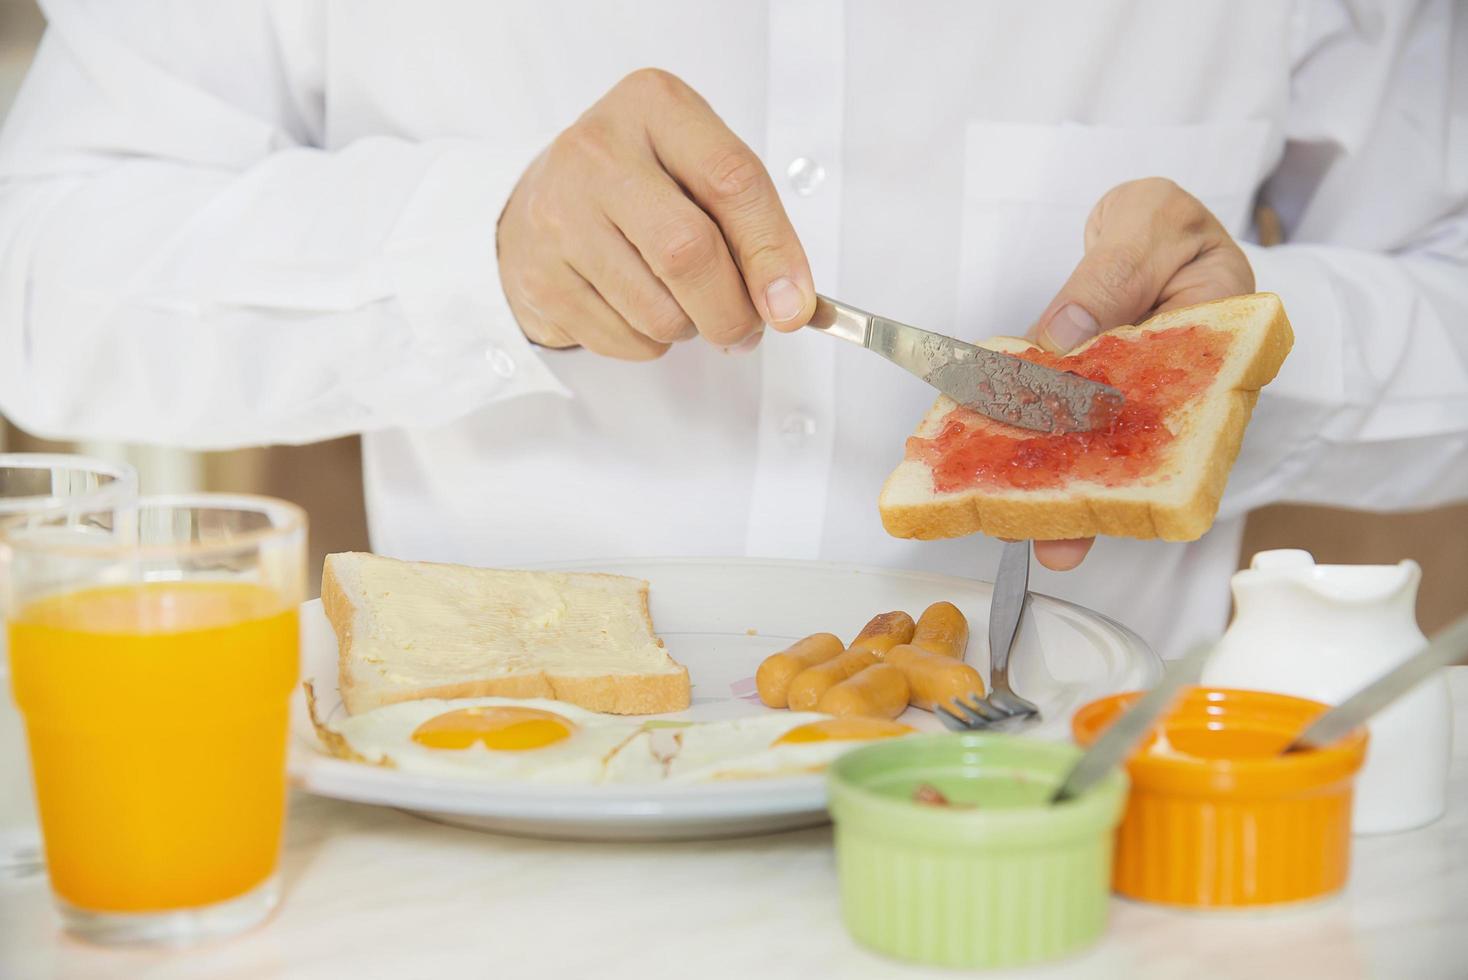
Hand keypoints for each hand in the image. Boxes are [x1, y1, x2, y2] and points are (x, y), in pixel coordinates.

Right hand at [497, 69, 816, 359]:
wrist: (544, 200)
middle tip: (746, 328)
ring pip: (656, 311)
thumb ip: (750, 225)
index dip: (772, 252)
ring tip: (682, 306)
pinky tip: (637, 310)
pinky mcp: (539, 276)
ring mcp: (559, 214)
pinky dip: (649, 344)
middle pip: (688, 252)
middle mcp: (598, 151)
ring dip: (689, 329)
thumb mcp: (698, 171)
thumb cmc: (641, 185)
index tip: (794, 306)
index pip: (731, 180)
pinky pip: (623, 339)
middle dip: (732, 310)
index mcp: (653, 106)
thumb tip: (788, 306)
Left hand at [1026, 177, 1253, 570]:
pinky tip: (984, 473)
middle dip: (1094, 505)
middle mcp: (1176, 388)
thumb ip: (1112, 275)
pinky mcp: (1089, 402)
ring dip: (1054, 494)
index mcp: (1219, 344)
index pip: (1188, 414)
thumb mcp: (1149, 225)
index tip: (1103, 488)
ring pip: (1095, 456)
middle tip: (1056, 547)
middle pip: (1140, 457)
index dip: (1144, 458)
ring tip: (1010, 534)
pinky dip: (1023, 450)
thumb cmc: (1163, 223)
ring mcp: (1130, 402)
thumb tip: (1067, 334)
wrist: (1142, 223)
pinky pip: (1058, 429)